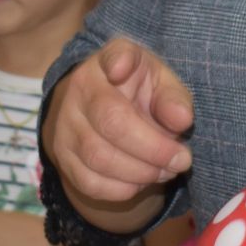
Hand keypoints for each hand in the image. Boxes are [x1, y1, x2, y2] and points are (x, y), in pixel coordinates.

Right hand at [45, 38, 193, 205]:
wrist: (104, 113)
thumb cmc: (141, 94)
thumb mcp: (162, 85)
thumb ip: (173, 98)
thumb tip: (182, 120)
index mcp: (108, 62)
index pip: (113, 56)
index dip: (118, 62)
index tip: (122, 69)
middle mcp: (80, 89)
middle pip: (111, 121)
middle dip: (153, 148)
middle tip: (181, 159)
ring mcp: (65, 124)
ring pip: (99, 157)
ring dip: (141, 172)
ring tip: (165, 171)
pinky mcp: (63, 156)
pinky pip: (90, 182)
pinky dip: (122, 189)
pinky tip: (141, 181)